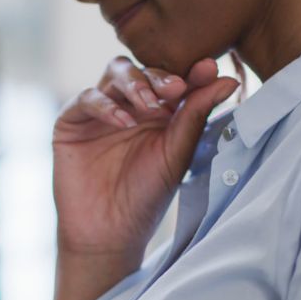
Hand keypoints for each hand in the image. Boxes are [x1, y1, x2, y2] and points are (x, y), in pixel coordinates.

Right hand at [51, 57, 238, 299]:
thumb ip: (197, 115)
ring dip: (135, 83)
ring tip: (149, 104)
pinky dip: (105, 105)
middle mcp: (129, 104)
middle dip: (160, 75)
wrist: (109, 232)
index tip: (208, 69)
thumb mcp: (177, 153)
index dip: (190, 71)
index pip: (173, 78)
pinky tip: (123, 121)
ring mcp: (100, 110)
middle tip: (175, 88)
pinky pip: (86, 98)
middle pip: (143, 67)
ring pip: (116, 72)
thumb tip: (229, 80)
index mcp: (159, 110)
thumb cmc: (146, 196)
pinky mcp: (71, 122)